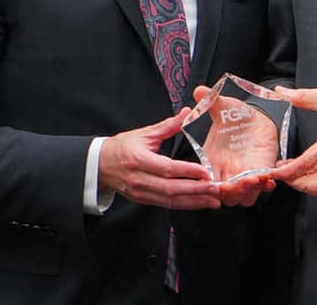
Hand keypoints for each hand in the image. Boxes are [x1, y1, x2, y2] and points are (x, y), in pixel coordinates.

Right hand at [99, 109, 220, 209]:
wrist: (100, 165)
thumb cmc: (122, 146)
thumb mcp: (144, 133)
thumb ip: (168, 125)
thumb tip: (187, 112)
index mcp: (139, 160)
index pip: (166, 168)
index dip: (187, 171)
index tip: (205, 172)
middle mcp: (140, 179)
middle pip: (170, 189)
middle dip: (195, 191)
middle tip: (216, 190)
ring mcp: (141, 193)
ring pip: (170, 201)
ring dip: (193, 202)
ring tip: (213, 201)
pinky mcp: (143, 200)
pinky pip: (166, 204)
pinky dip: (184, 205)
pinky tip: (198, 203)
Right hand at [190, 85, 277, 206]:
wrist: (256, 116)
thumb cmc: (235, 114)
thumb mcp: (223, 107)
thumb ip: (211, 101)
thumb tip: (200, 90)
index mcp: (211, 160)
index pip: (207, 182)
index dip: (213, 186)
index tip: (221, 182)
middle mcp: (226, 171)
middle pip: (225, 196)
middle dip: (233, 192)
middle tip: (243, 180)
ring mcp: (242, 175)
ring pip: (242, 198)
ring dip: (249, 192)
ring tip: (256, 179)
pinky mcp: (259, 173)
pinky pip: (260, 190)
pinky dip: (264, 188)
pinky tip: (269, 178)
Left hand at [269, 85, 316, 195]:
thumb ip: (306, 96)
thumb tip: (282, 92)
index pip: (308, 164)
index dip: (287, 171)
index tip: (273, 170)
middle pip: (314, 185)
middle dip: (293, 182)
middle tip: (279, 172)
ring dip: (303, 182)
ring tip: (290, 169)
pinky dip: (315, 180)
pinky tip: (308, 168)